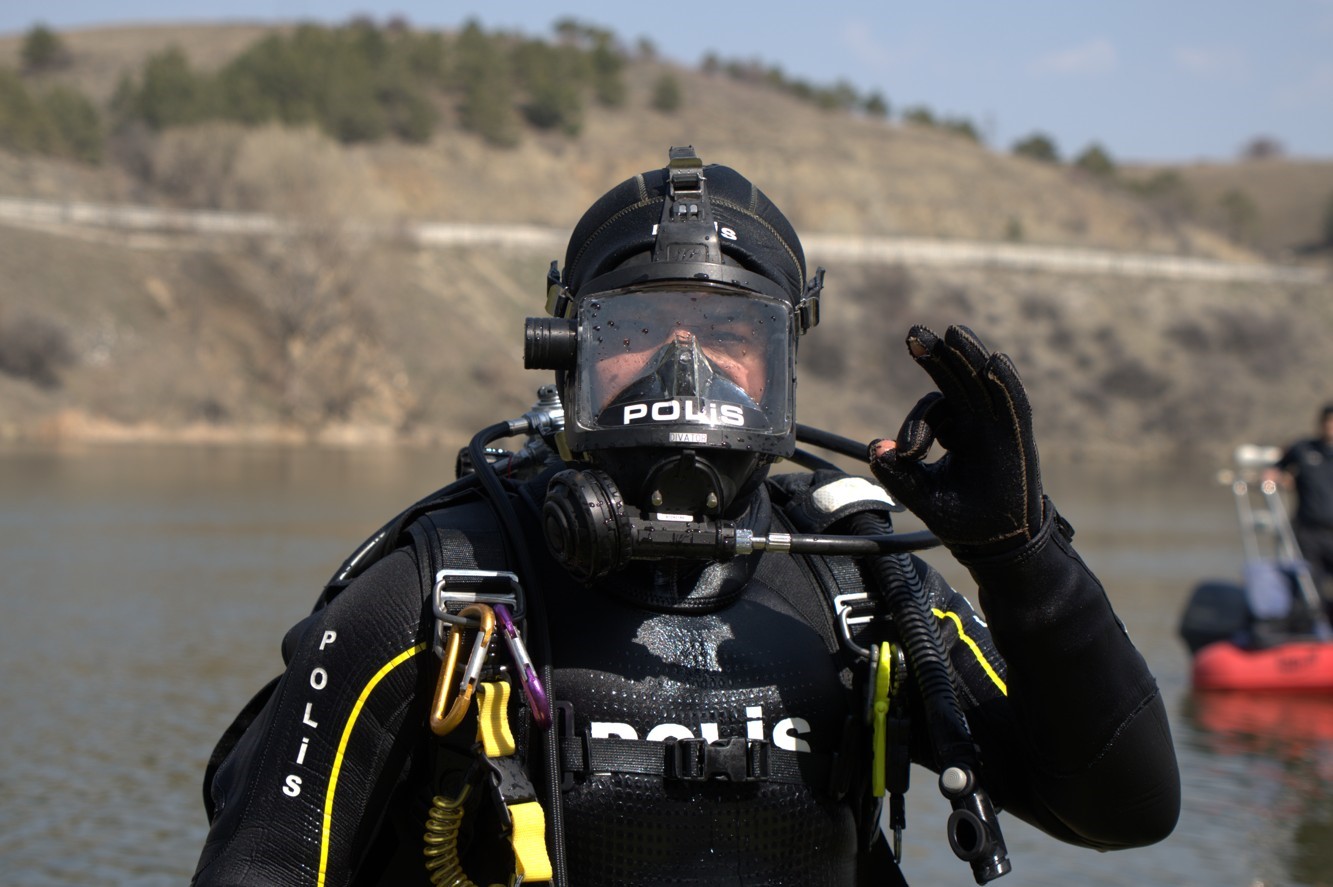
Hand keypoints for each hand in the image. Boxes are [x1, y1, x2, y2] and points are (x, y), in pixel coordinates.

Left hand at [868, 325, 1045, 562]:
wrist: (996, 544)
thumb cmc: (962, 518)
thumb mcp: (923, 496)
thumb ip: (899, 474)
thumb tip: (875, 448)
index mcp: (955, 430)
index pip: (934, 408)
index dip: (917, 423)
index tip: (909, 453)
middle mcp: (977, 422)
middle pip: (958, 379)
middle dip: (938, 355)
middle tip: (914, 333)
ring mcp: (999, 427)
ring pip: (983, 383)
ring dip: (969, 357)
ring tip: (954, 333)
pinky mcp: (1018, 438)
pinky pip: (1013, 405)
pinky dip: (1004, 384)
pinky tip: (993, 363)